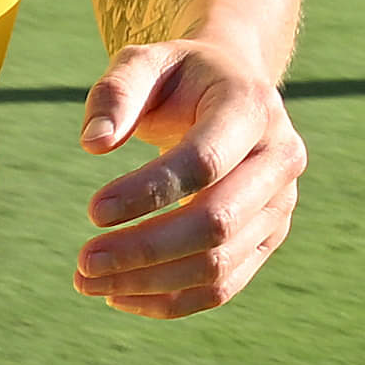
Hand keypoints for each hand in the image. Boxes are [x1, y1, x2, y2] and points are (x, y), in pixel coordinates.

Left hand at [69, 44, 299, 320]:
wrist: (232, 88)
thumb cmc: (179, 77)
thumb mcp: (145, 62)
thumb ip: (116, 94)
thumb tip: (93, 144)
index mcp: (251, 107)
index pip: (204, 163)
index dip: (147, 193)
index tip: (91, 212)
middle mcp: (280, 158)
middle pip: (216, 223)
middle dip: (145, 250)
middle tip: (83, 262)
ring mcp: (281, 204)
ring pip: (219, 265)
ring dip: (150, 283)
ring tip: (87, 281)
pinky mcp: (269, 237)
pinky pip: (223, 286)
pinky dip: (171, 301)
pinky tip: (119, 295)